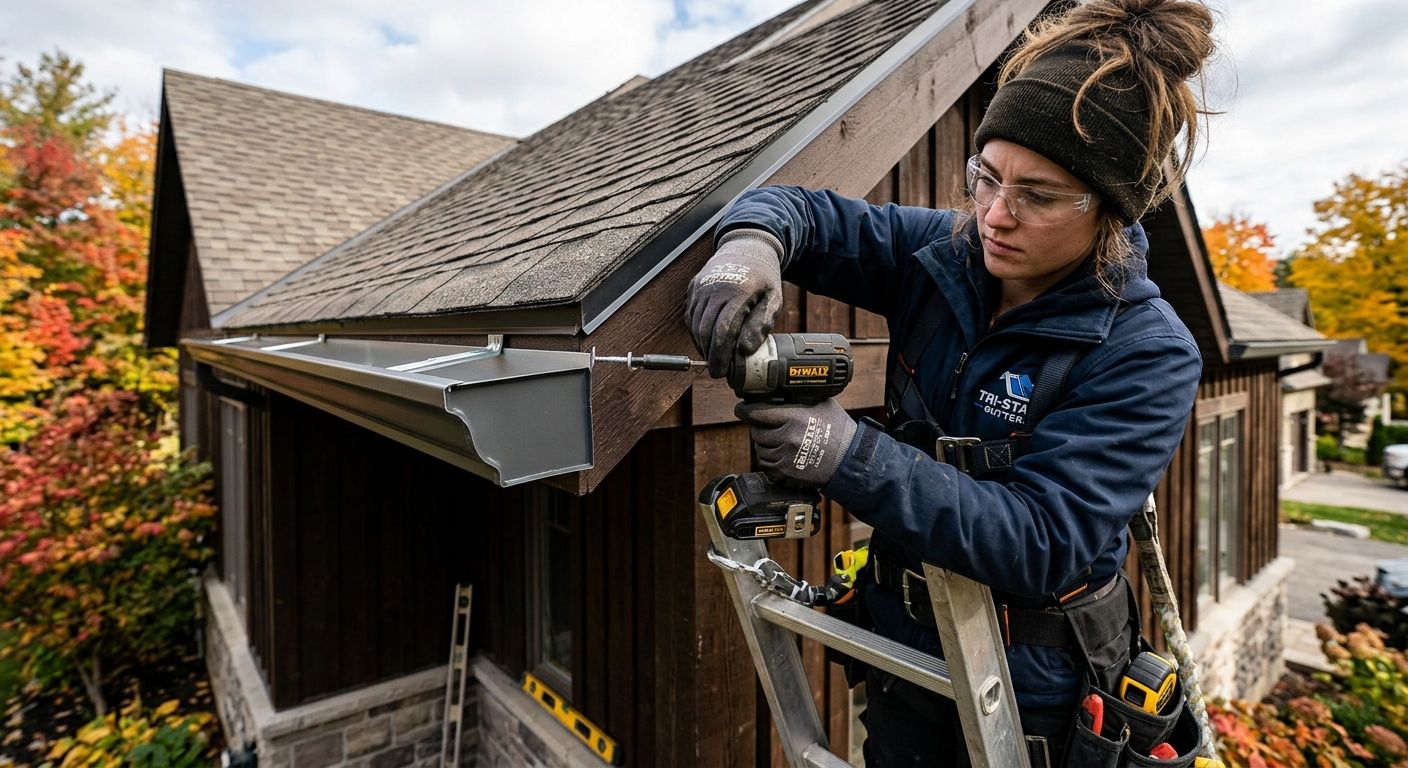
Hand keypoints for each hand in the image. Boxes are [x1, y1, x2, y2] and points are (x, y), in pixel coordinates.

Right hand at [686, 229, 783, 376]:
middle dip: (710, 355)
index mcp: (737, 292)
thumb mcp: (774, 299)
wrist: (746, 248)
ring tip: (715, 356)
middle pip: (705, 331)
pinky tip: (708, 340)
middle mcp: (714, 288)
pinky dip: (697, 332)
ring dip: (702, 345)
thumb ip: (762, 325)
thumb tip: (745, 351)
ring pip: (695, 326)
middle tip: (718, 370)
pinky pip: (690, 316)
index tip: (722, 372)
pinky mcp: (693, 287)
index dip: (721, 356)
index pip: (723, 331)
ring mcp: (701, 287)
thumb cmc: (763, 278)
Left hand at [735, 398, 856, 487]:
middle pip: (756, 432)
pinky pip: (766, 465)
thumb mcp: (821, 404)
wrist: (848, 459)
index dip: (745, 410)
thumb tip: (777, 392)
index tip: (741, 409)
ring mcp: (786, 457)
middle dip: (760, 428)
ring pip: (760, 450)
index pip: (757, 412)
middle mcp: (787, 437)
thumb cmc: (838, 430)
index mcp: (794, 417)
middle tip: (770, 427)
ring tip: (780, 442)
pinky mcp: (786, 473)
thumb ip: (798, 398)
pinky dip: (770, 460)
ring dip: (765, 445)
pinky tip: (782, 455)